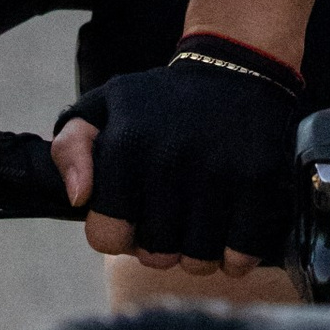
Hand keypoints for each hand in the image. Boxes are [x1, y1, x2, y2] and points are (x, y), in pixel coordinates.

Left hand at [56, 38, 301, 269]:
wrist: (238, 67)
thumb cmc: (162, 102)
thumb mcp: (104, 106)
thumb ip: (70, 149)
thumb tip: (79, 199)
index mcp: (127, 144)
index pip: (106, 237)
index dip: (118, 233)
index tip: (133, 214)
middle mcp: (170, 160)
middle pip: (155, 256)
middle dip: (159, 244)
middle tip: (170, 216)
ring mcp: (219, 174)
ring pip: (198, 262)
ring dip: (198, 253)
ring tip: (200, 223)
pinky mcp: (260, 183)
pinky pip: (241, 258)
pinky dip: (236, 256)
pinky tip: (231, 230)